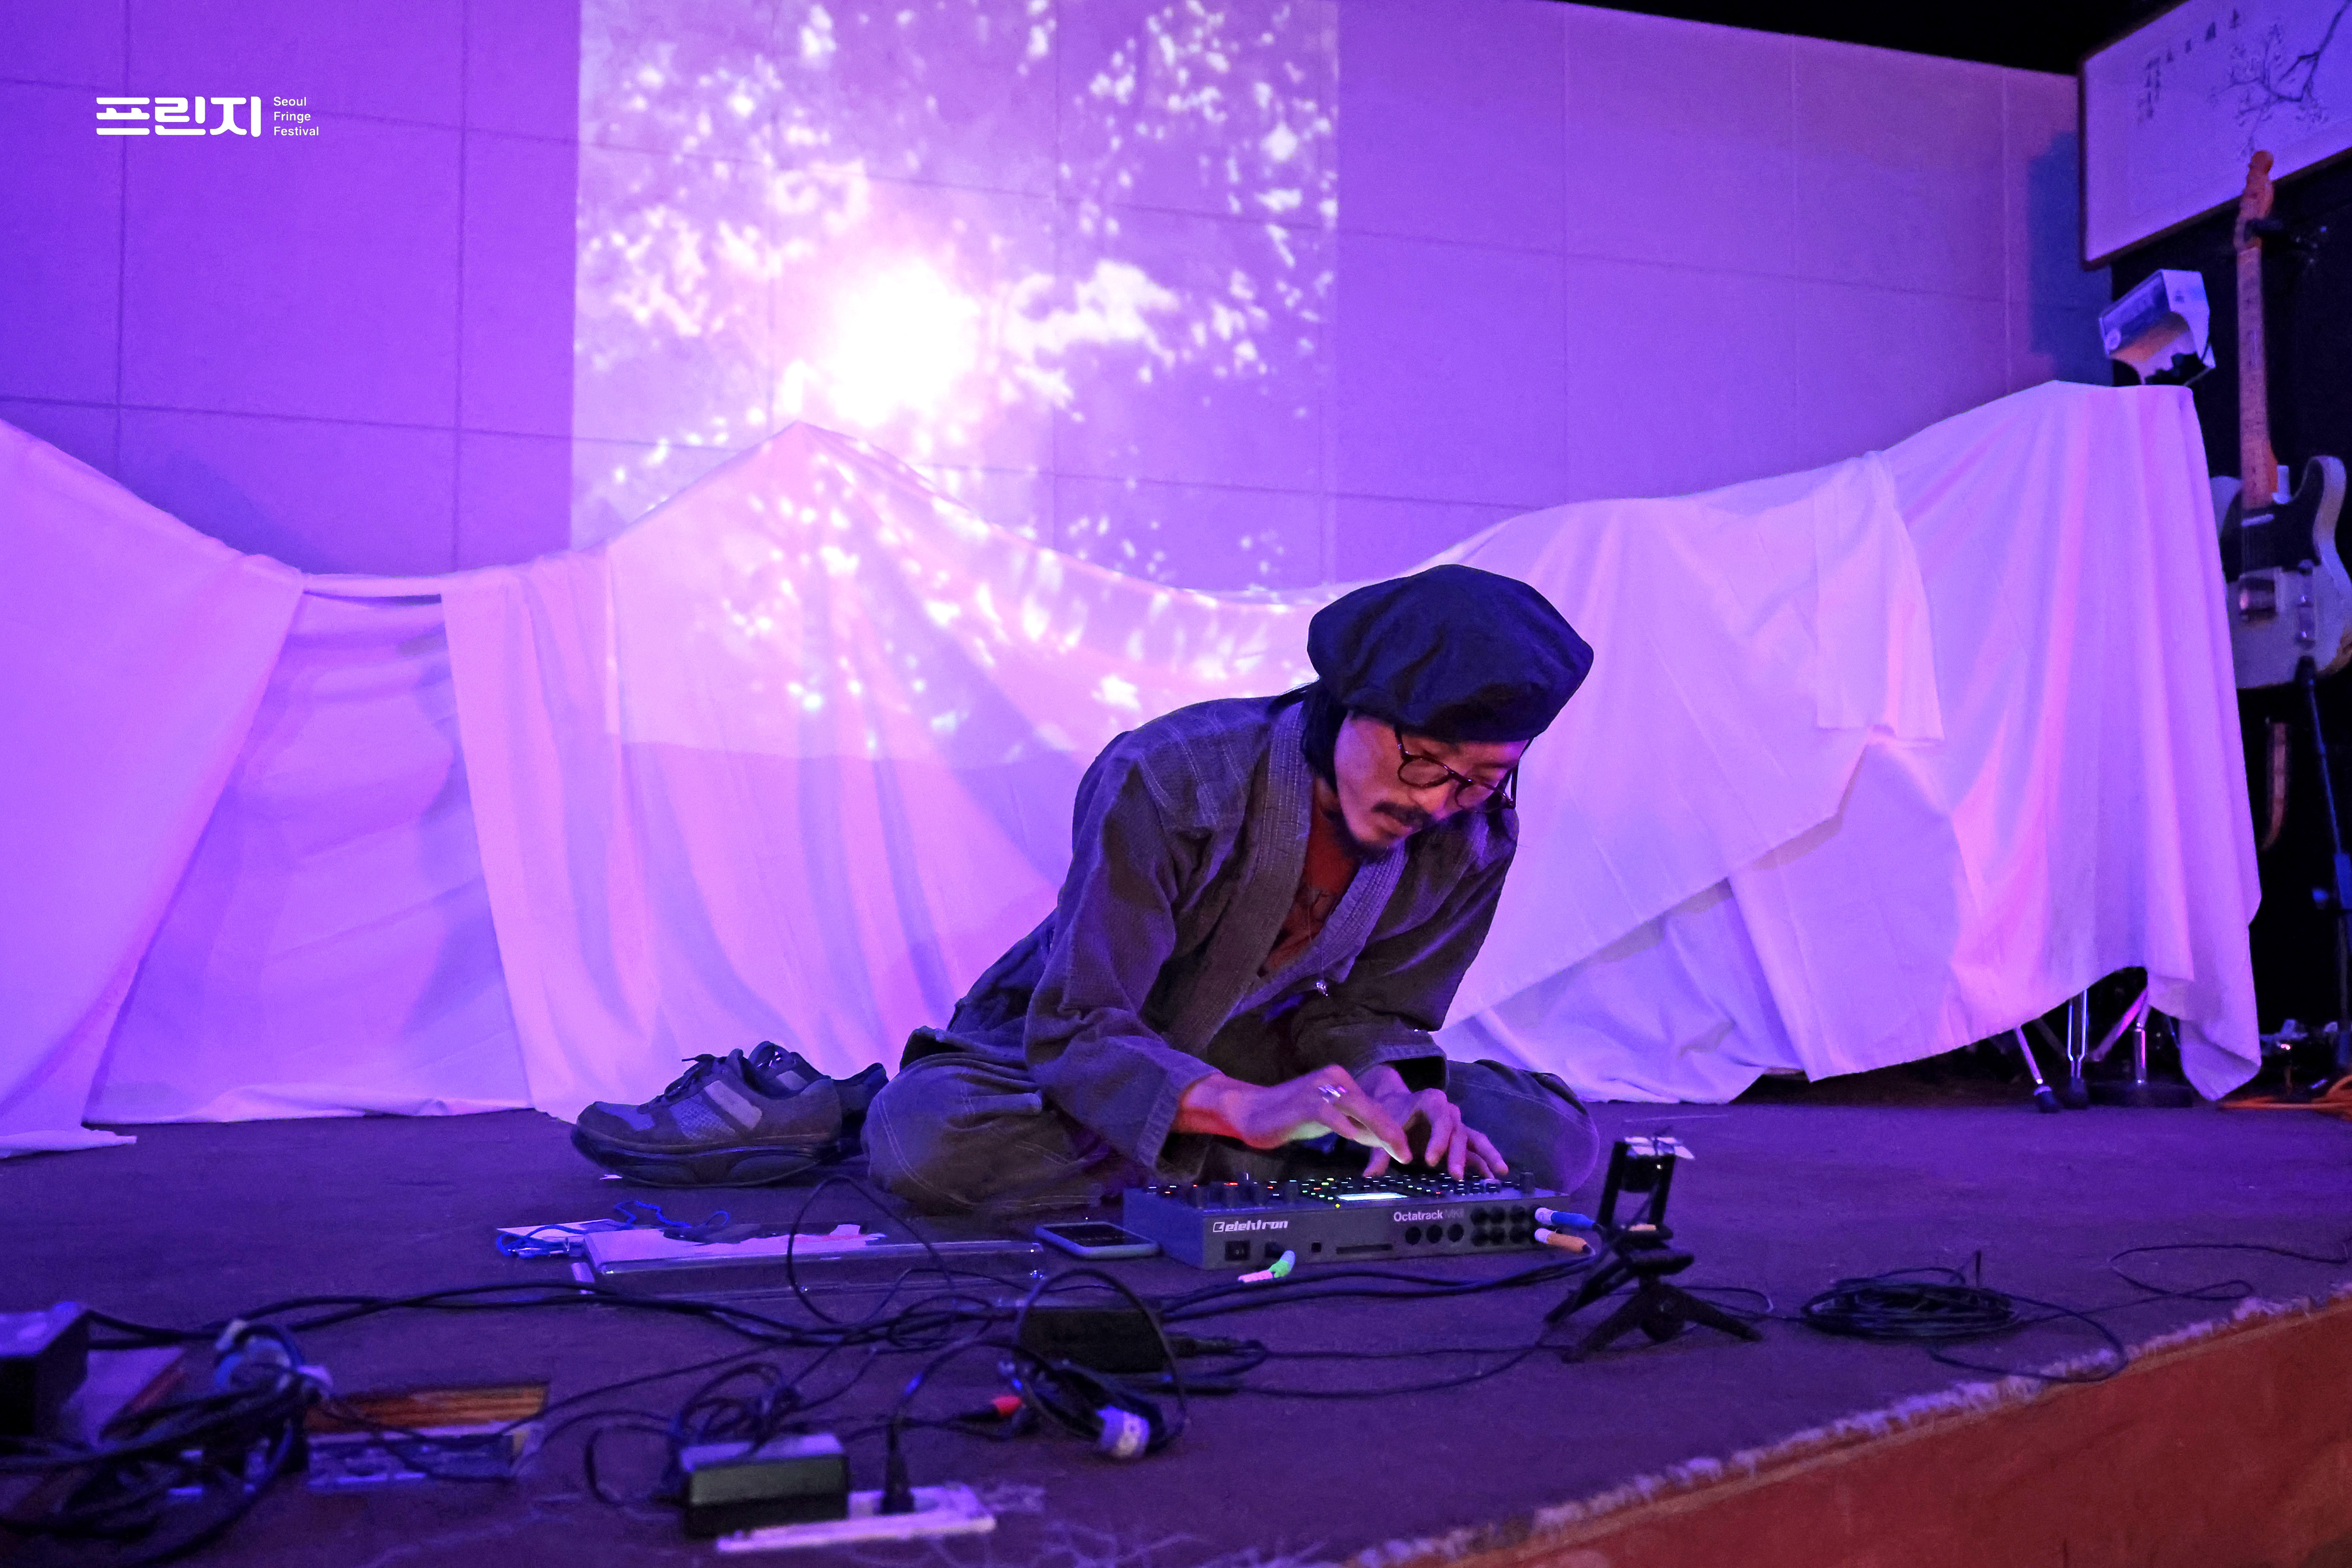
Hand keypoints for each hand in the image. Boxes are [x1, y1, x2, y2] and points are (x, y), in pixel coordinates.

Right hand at [1176, 1067, 1411, 1165]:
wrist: (1251, 1111)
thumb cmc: (1290, 1118)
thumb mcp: (1328, 1121)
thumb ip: (1353, 1126)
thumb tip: (1380, 1141)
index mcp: (1340, 1079)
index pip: (1374, 1104)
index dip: (1392, 1127)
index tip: (1405, 1149)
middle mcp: (1333, 1078)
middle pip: (1372, 1105)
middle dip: (1393, 1131)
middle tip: (1407, 1155)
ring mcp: (1319, 1089)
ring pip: (1359, 1108)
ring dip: (1379, 1131)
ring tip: (1395, 1150)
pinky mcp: (1306, 1103)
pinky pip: (1332, 1116)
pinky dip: (1346, 1129)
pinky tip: (1357, 1140)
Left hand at [1358, 1070, 1506, 1181]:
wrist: (1394, 1107)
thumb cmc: (1390, 1115)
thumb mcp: (1382, 1130)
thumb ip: (1380, 1153)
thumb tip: (1371, 1175)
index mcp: (1430, 1101)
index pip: (1440, 1119)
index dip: (1438, 1139)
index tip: (1430, 1161)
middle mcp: (1448, 1111)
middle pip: (1458, 1132)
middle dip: (1457, 1154)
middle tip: (1455, 1176)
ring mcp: (1456, 1127)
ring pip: (1475, 1140)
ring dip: (1486, 1156)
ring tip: (1499, 1173)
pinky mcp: (1459, 1141)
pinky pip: (1475, 1151)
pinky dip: (1483, 1163)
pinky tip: (1493, 1179)